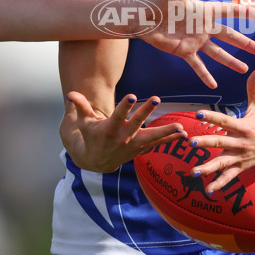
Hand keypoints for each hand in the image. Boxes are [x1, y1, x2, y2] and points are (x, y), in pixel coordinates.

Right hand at [59, 91, 186, 171]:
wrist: (94, 161)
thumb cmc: (89, 136)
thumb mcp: (82, 122)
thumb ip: (80, 107)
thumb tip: (71, 93)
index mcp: (109, 129)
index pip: (117, 115)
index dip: (124, 106)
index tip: (132, 95)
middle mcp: (123, 137)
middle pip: (137, 123)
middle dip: (146, 111)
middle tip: (156, 98)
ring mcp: (133, 145)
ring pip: (152, 137)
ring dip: (166, 132)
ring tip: (181, 127)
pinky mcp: (140, 149)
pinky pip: (157, 143)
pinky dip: (170, 139)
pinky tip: (184, 134)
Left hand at [142, 0, 254, 88]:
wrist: (142, 16)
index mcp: (204, 11)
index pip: (229, 11)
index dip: (244, 12)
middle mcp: (203, 27)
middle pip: (229, 35)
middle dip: (245, 43)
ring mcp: (195, 40)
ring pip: (217, 53)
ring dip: (231, 61)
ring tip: (244, 69)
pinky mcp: (184, 51)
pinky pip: (197, 65)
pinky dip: (205, 75)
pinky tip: (214, 85)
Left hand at [184, 69, 254, 192]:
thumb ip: (254, 87)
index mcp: (245, 126)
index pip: (225, 120)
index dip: (212, 116)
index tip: (198, 113)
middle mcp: (242, 142)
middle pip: (222, 143)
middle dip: (206, 143)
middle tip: (192, 143)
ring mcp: (242, 156)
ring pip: (223, 163)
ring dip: (208, 168)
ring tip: (194, 172)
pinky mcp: (243, 166)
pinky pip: (230, 176)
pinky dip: (220, 184)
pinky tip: (208, 191)